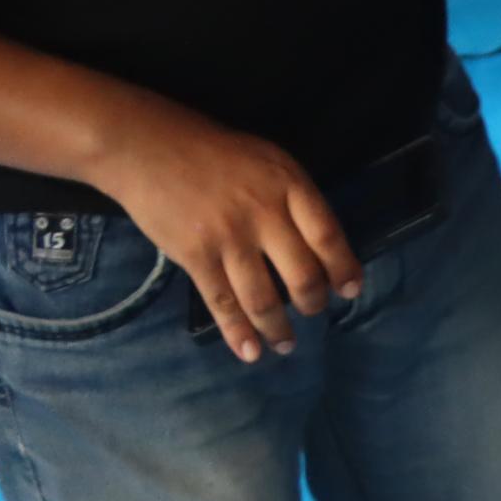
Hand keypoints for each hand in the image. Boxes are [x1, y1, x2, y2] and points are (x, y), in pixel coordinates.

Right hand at [78, 94, 360, 363]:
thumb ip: (294, 198)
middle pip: (301, 272)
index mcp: (289, 185)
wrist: (149, 149)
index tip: (351, 290)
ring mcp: (228, 238)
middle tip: (316, 312)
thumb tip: (319, 242)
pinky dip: (238, 332)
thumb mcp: (269, 161)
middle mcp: (264, 214)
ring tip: (287, 344)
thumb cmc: (215, 153)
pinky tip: (250, 351)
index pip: (328, 235)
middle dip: (313, 301)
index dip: (343, 267)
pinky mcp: (195, 256)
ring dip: (279, 327)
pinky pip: (222, 302)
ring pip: (263, 296)